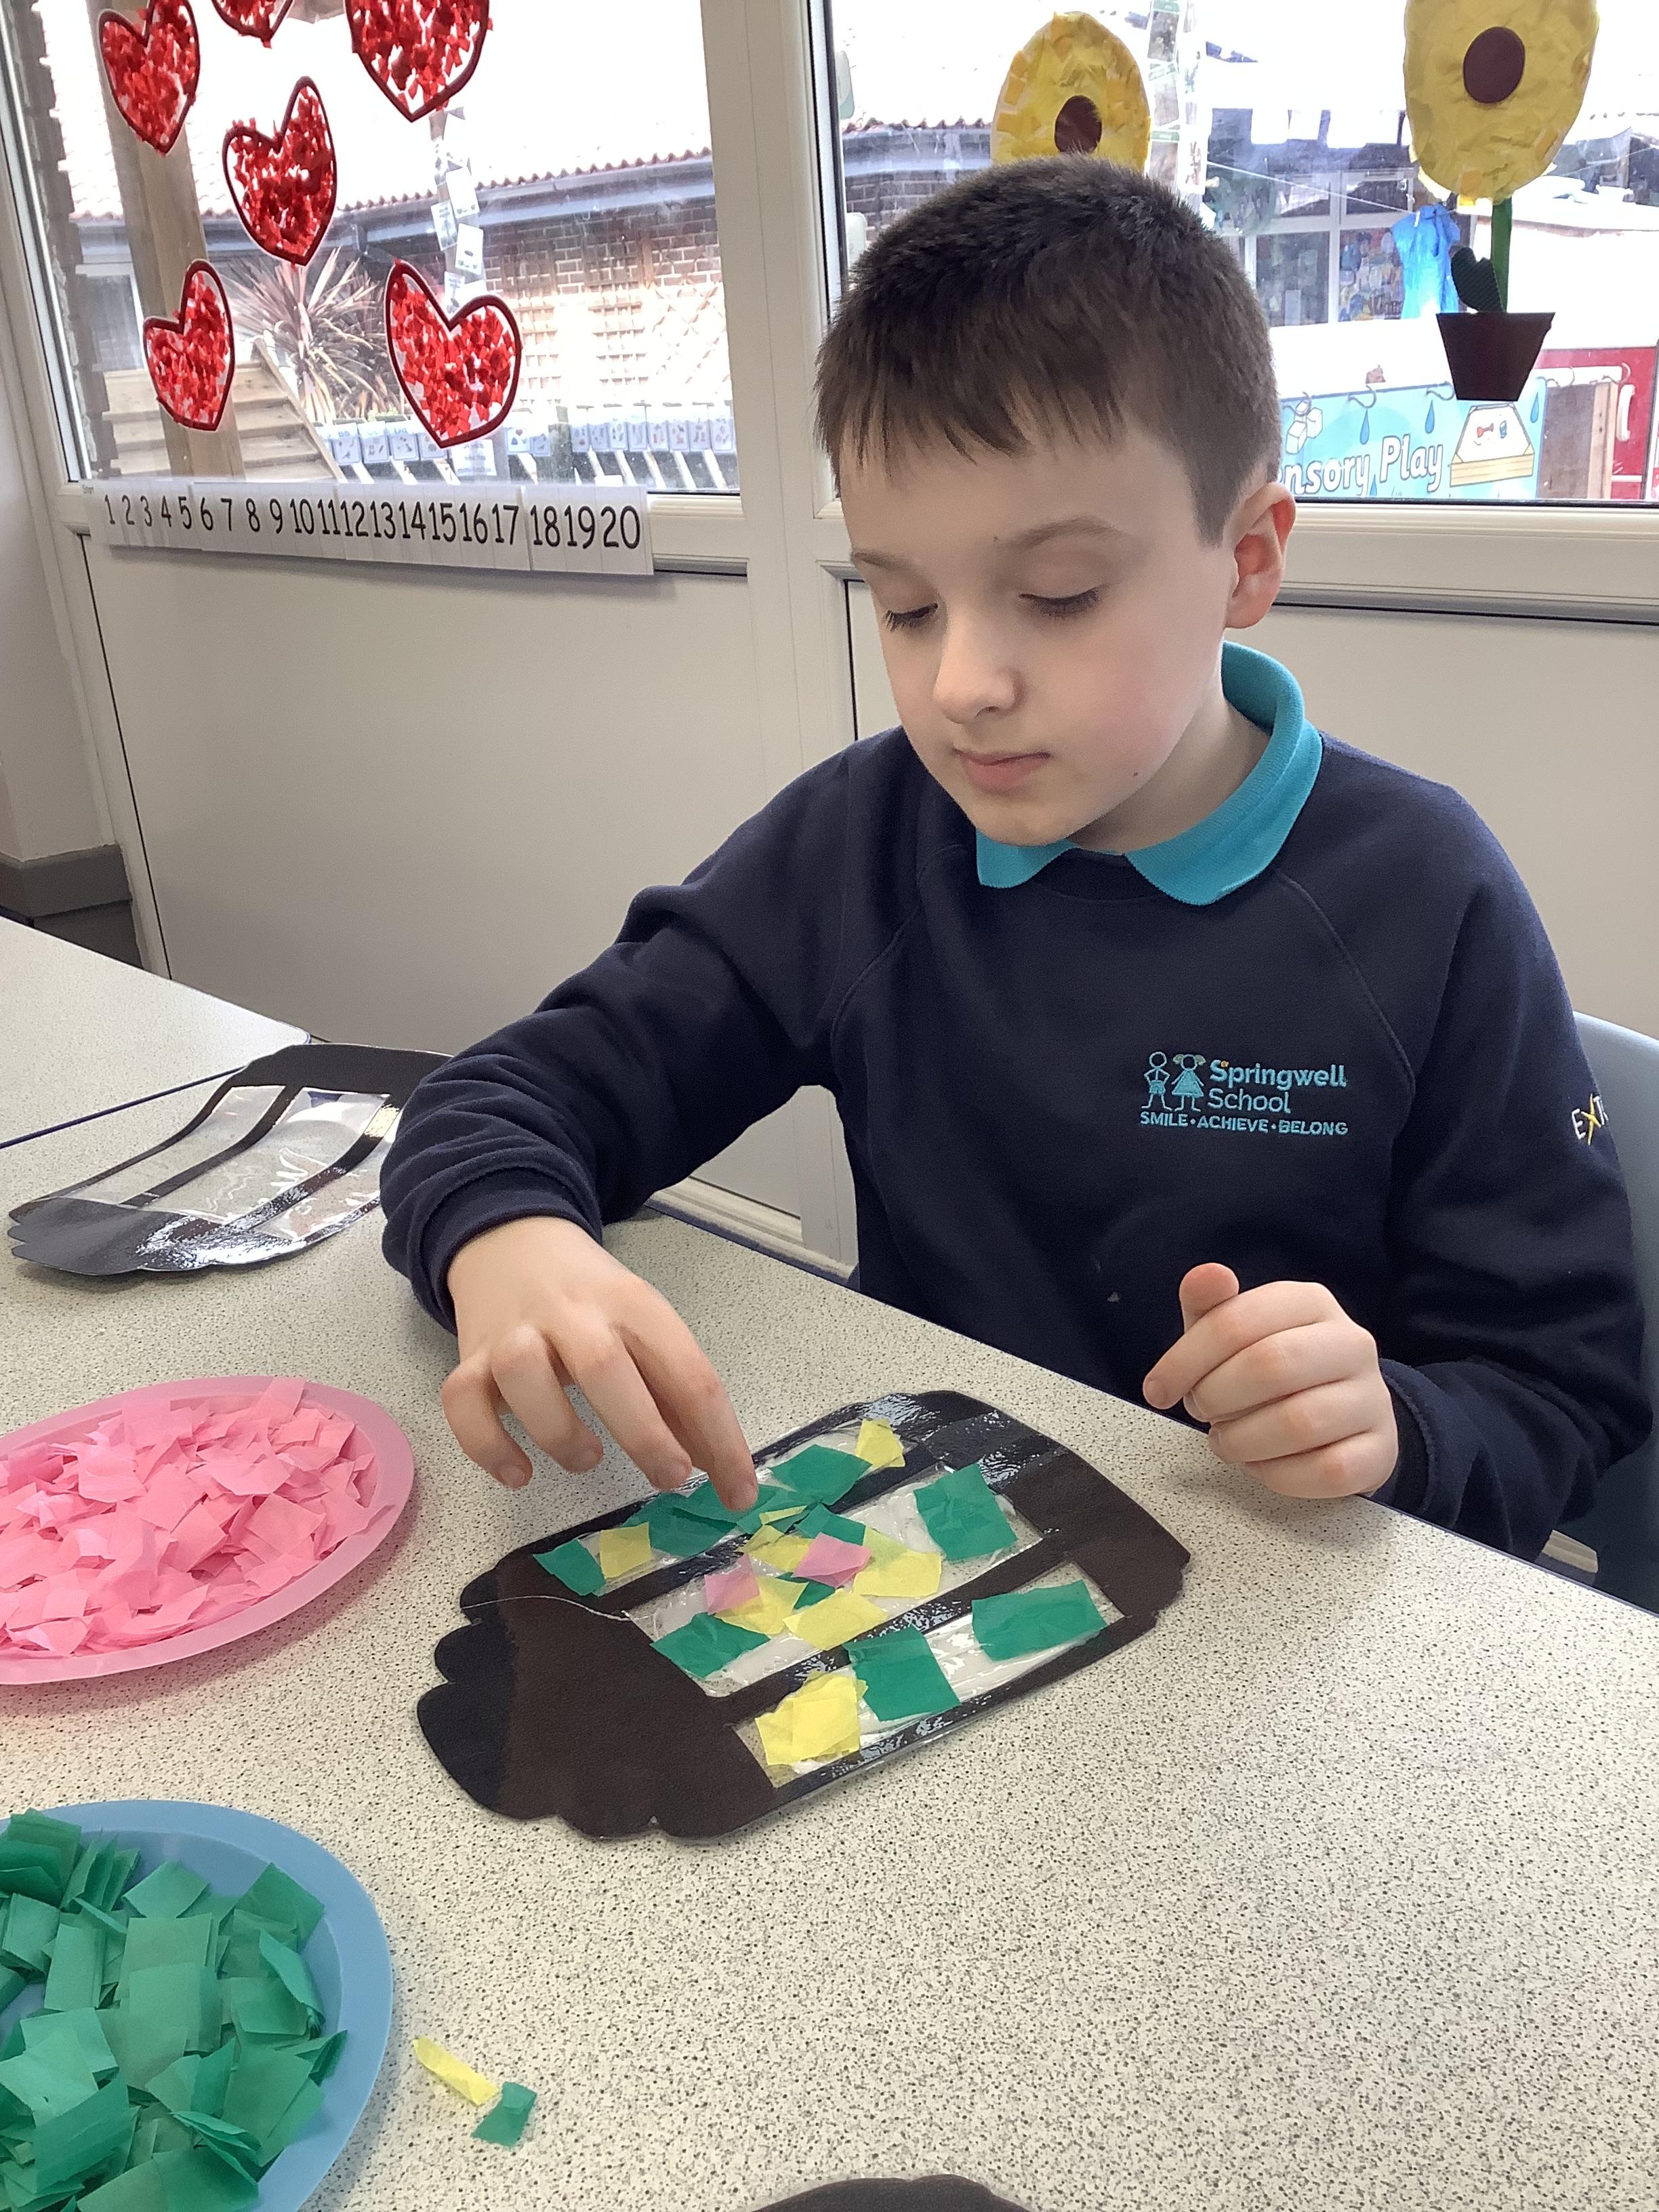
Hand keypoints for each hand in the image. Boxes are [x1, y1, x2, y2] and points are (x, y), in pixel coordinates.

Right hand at [441, 1216, 757, 1508]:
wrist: (512, 1243)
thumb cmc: (592, 1301)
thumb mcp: (644, 1326)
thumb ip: (674, 1391)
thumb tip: (713, 1464)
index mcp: (633, 1305)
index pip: (687, 1372)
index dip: (720, 1440)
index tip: (738, 1494)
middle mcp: (573, 1314)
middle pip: (605, 1368)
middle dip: (644, 1433)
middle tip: (669, 1476)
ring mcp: (515, 1333)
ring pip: (526, 1377)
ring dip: (560, 1432)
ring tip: (587, 1458)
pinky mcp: (470, 1357)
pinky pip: (464, 1401)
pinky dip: (488, 1445)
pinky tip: (519, 1473)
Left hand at [1142, 1263, 1397, 1498]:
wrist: (1344, 1415)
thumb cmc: (1276, 1370)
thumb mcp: (1236, 1332)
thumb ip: (1212, 1308)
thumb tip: (1206, 1276)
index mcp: (1310, 1303)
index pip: (1236, 1321)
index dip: (1185, 1359)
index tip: (1158, 1388)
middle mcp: (1351, 1343)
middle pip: (1270, 1366)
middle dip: (1216, 1397)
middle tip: (1201, 1412)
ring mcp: (1372, 1398)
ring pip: (1299, 1423)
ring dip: (1242, 1441)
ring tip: (1227, 1441)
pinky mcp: (1379, 1450)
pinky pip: (1326, 1470)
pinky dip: (1278, 1475)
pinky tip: (1262, 1465)